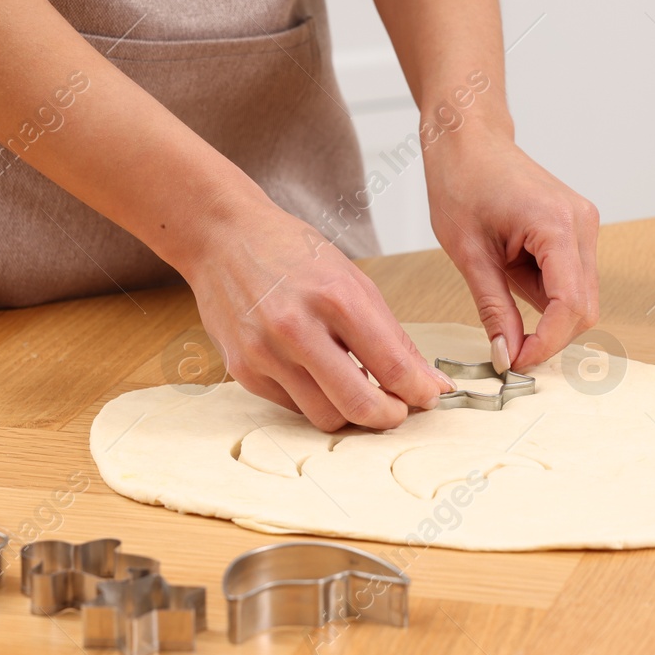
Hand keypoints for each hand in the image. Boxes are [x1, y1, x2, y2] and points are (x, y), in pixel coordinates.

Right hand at [177, 192, 455, 429]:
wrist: (224, 237)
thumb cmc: (292, 253)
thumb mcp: (353, 280)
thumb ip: (392, 336)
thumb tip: (430, 382)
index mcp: (335, 297)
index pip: (391, 366)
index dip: (419, 392)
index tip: (430, 397)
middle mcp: (297, 328)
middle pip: (359, 404)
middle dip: (391, 416)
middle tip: (400, 410)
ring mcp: (265, 353)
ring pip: (326, 416)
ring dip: (351, 413)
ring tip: (360, 391)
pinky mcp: (243, 370)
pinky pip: (294, 407)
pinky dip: (315, 399)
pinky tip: (318, 376)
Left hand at [426, 127, 599, 369]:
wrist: (468, 139)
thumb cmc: (462, 181)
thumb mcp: (468, 253)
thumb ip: (494, 308)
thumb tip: (508, 355)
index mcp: (556, 225)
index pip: (571, 306)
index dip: (547, 343)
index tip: (516, 362)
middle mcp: (581, 223)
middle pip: (584, 307)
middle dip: (549, 334)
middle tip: (507, 347)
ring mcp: (583, 224)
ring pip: (579, 295)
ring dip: (544, 309)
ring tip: (499, 280)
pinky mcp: (576, 227)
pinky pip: (571, 276)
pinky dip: (545, 289)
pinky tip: (511, 268)